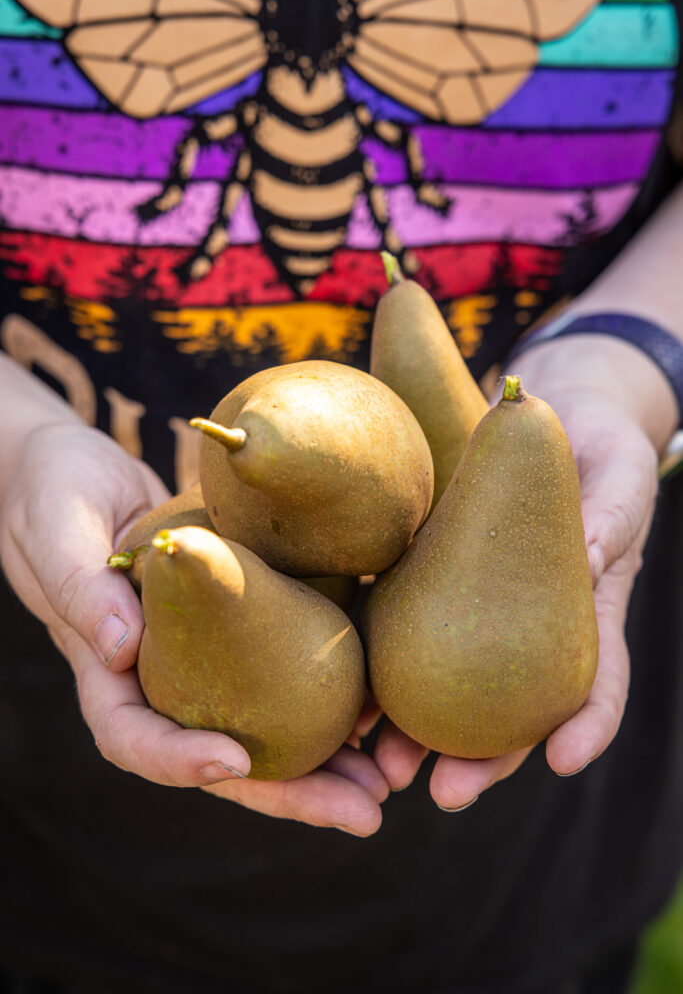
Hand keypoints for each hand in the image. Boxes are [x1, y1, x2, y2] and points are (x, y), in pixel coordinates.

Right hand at [0, 419, 387, 834]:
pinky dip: (329, 697)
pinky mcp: (237, 629)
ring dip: (324, 764)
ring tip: (384, 783)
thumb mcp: (56, 531)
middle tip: (362, 813)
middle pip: (220, 757)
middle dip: (289, 794)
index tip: (234, 761)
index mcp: (105, 674)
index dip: (181, 760)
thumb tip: (118, 651)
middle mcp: (159, 682)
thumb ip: (81, 588)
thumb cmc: (56, 493)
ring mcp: (201, 661)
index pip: (134, 738)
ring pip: (262, 729)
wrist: (83, 467)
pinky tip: (378, 710)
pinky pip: (282, 674)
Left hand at [372, 350, 661, 808]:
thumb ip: (608, 519)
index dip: (587, 724)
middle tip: (444, 793)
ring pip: (455, 688)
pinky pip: (406, 627)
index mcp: (590, 611)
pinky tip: (348, 698)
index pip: (600, 679)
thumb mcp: (615, 475)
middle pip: (515, 709)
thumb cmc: (599, 444)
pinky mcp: (434, 579)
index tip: (563, 762)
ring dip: (420, 734)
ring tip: (381, 767)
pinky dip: (380, 667)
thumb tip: (590, 559)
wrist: (546, 415)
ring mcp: (483, 609)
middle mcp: (535, 626)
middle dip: (484, 760)